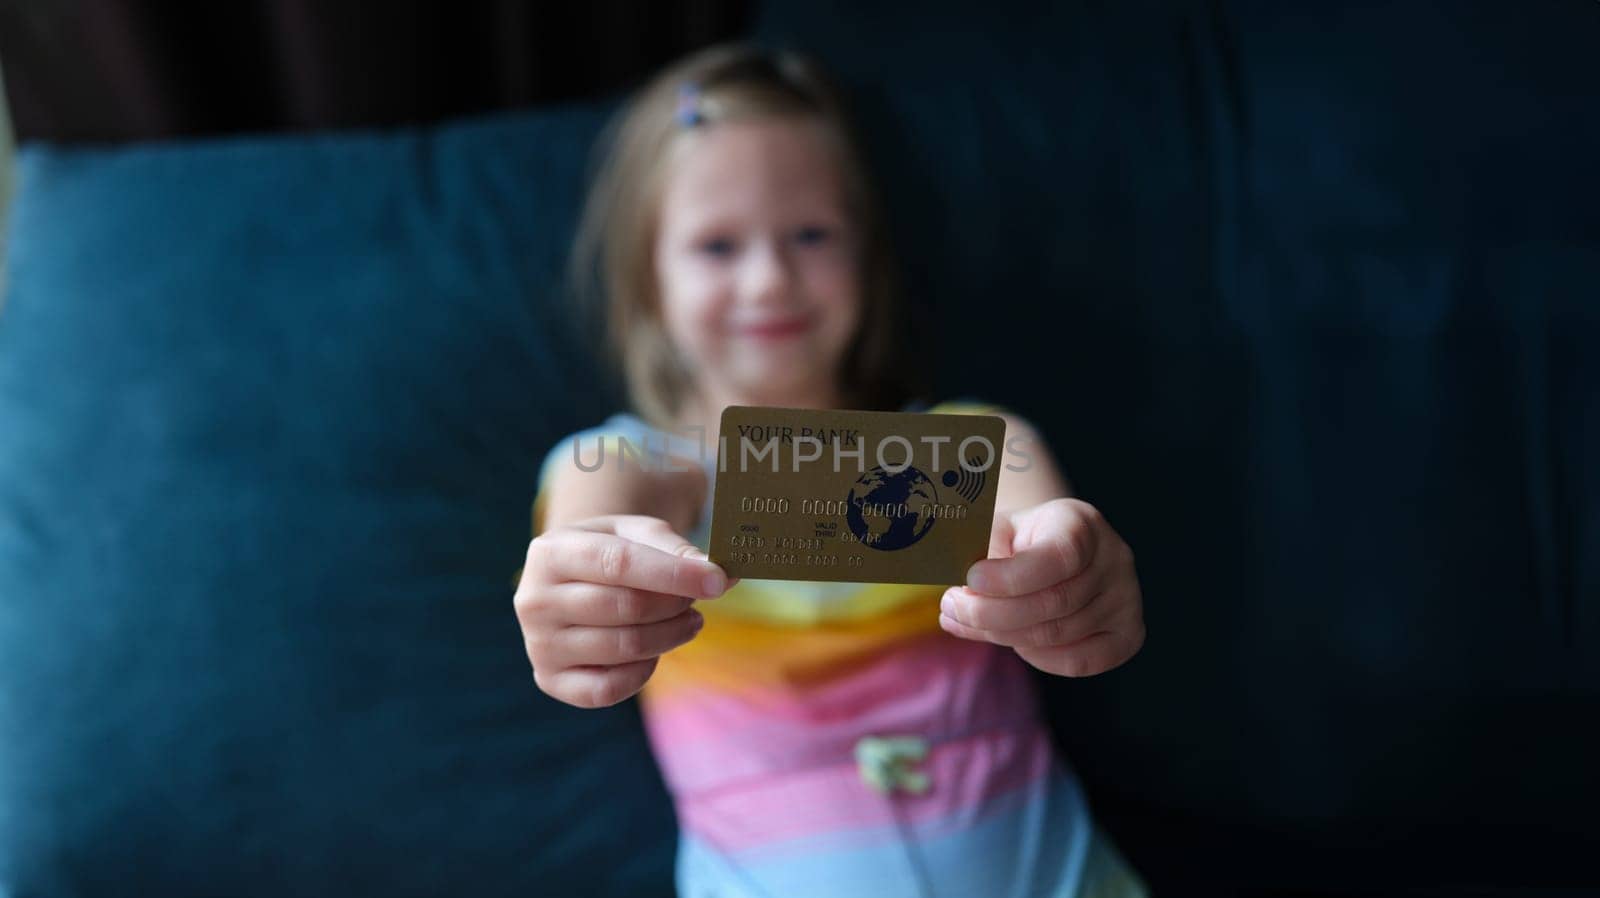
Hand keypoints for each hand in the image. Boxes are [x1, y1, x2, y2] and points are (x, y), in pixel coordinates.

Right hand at [515, 514, 731, 707]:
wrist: (570, 580)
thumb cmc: (610, 551)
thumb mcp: (637, 534)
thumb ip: (677, 550)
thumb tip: (722, 576)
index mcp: (551, 552)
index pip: (619, 563)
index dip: (674, 574)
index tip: (718, 581)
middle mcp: (534, 600)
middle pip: (626, 607)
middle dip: (676, 603)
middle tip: (698, 599)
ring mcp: (539, 645)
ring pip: (624, 648)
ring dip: (671, 635)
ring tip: (688, 620)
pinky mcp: (550, 680)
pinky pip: (608, 689)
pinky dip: (644, 672)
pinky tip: (656, 651)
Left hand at [937, 498, 1143, 676]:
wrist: (1049, 549)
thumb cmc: (1013, 541)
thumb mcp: (992, 529)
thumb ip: (970, 547)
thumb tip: (936, 567)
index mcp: (1081, 521)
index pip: (1058, 557)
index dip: (1011, 577)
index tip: (968, 580)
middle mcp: (1115, 557)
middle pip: (1053, 604)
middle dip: (991, 613)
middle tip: (950, 607)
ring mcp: (1127, 598)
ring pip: (1057, 635)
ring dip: (1002, 634)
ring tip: (964, 620)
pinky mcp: (1127, 634)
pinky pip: (1080, 661)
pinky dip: (1039, 658)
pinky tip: (1010, 640)